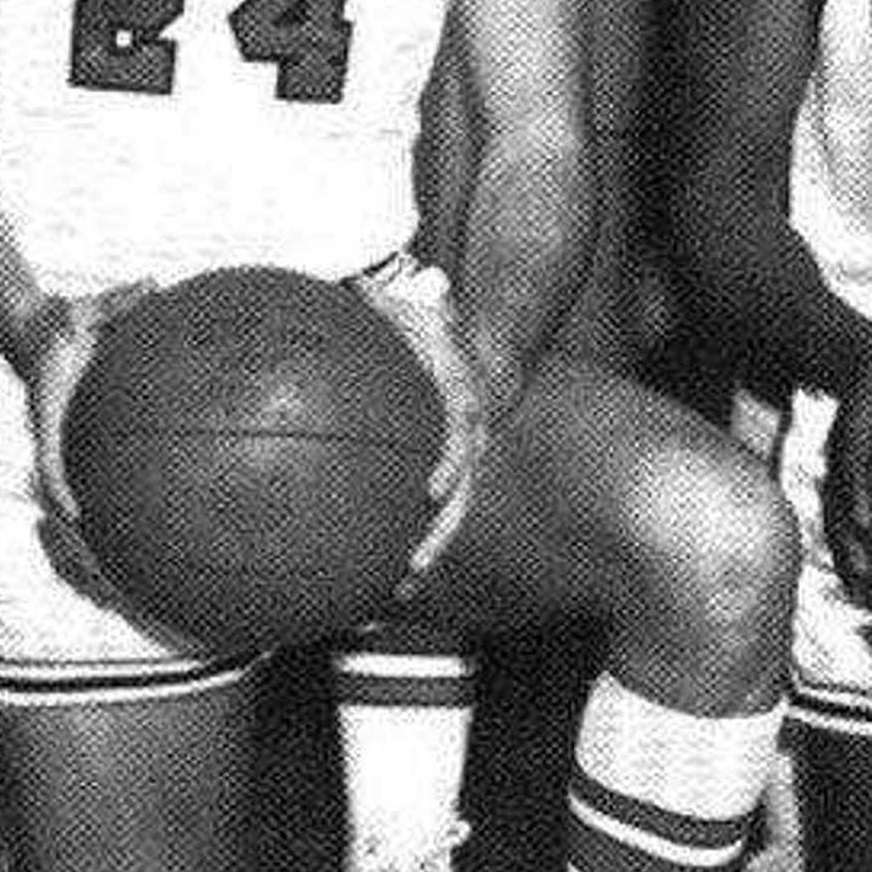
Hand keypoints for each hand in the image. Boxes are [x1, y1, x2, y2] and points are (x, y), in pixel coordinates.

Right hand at [7, 289, 138, 594]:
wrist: (25, 331)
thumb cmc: (57, 321)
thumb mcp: (84, 309)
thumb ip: (118, 301)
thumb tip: (153, 282)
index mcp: (49, 414)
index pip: (48, 460)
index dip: (59, 490)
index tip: (76, 518)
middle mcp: (50, 437)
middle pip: (55, 495)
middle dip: (75, 535)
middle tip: (103, 571)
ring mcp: (55, 445)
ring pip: (65, 496)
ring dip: (85, 534)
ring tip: (116, 574)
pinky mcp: (66, 445)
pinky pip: (81, 479)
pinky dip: (98, 504)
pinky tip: (131, 525)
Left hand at [389, 297, 506, 601]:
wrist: (489, 360)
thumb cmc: (444, 336)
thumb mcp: (429, 314)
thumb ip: (411, 300)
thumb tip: (381, 276)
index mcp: (463, 413)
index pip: (461, 443)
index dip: (450, 467)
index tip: (433, 490)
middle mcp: (467, 449)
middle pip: (458, 501)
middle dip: (439, 537)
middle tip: (412, 568)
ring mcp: (461, 470)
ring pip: (447, 521)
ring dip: (425, 556)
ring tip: (395, 595)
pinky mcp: (446, 481)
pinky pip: (432, 518)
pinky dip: (413, 545)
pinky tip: (381, 577)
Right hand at [827, 331, 871, 600]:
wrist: (855, 359)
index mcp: (856, 422)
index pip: (850, 458)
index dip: (855, 489)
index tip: (866, 518)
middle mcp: (841, 452)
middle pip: (834, 502)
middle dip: (844, 541)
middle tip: (863, 574)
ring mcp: (841, 471)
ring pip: (836, 520)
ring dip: (846, 558)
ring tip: (865, 599)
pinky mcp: (850, 483)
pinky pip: (851, 521)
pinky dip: (859, 552)